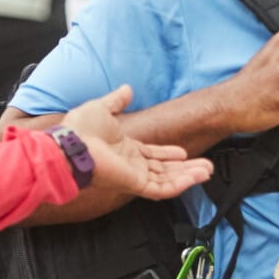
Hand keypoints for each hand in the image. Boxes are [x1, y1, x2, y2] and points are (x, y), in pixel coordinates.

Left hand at [62, 85, 213, 200]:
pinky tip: (194, 178)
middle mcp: (131, 164)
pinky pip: (161, 189)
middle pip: (164, 170)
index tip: (184, 153)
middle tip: (205, 167)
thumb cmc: (80, 129)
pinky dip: (179, 184)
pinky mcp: (134, 184)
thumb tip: (127, 89)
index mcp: (124, 149)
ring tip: (206, 172)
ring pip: (167, 180)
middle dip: (186, 169)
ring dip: (188, 176)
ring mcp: (133, 175)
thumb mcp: (103, 107)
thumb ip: (117, 100)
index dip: (168, 154)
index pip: (152, 155)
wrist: (71, 145)